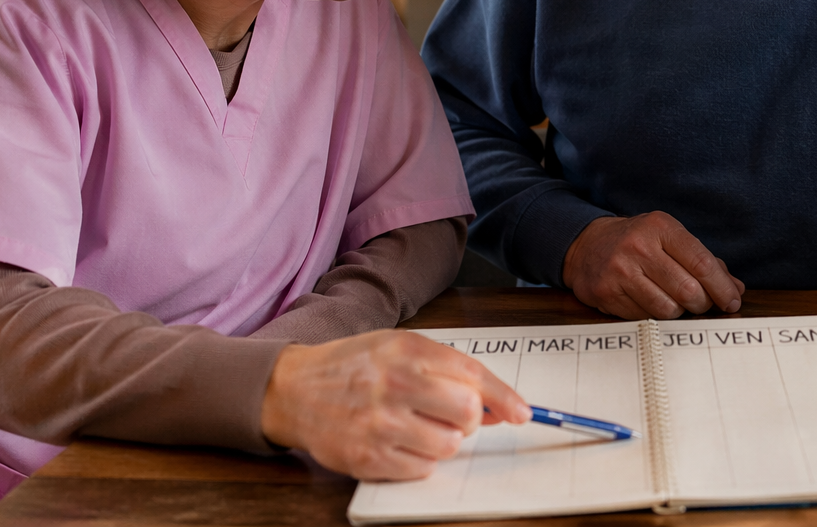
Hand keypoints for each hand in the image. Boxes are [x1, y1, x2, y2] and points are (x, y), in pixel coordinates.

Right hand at [260, 330, 528, 480]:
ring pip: (449, 445)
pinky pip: (422, 469)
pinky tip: (400, 441)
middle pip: (467, 412)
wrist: (294, 389)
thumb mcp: (399, 348)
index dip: (503, 397)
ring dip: (444, 440)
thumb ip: (447, 368)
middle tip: (450, 414)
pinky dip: (421, 459)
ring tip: (419, 426)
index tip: (522, 413)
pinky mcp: (367, 458)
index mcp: (406, 351)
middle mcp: (394, 385)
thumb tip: (495, 405)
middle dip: (470, 418)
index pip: (472, 374)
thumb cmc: (354, 365)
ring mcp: (379, 424)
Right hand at [562, 212, 744, 319]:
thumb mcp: (670, 239)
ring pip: (668, 309)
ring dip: (680, 313)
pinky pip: (645, 317)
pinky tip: (652, 302)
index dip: (722, 288)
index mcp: (660, 227)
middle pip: (688, 290)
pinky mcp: (606, 293)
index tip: (733, 301)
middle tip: (703, 304)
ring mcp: (620, 270)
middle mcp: (639, 246)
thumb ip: (703, 261)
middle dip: (703, 304)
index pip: (702, 263)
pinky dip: (656, 316)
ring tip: (676, 303)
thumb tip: (736, 288)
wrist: (586, 245)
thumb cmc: (638, 242)